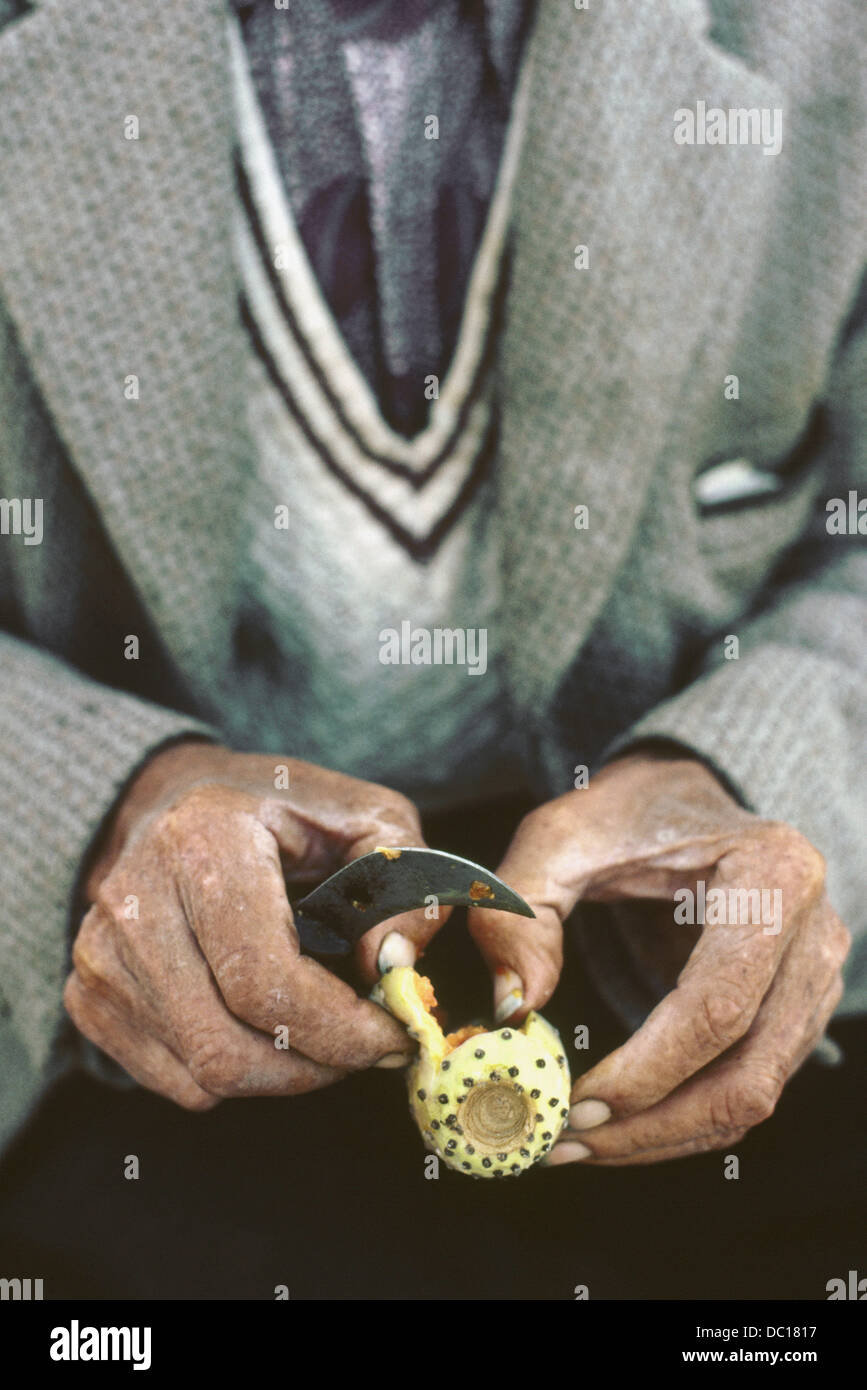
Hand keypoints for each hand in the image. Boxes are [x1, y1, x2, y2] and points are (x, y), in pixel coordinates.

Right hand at [65, 742, 452, 1109]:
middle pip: (225, 1046)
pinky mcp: (88, 994)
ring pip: (202, 1075)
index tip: (393, 1036)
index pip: (262, 981)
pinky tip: (265, 1027)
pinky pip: (175, 1082)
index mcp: (203, 843)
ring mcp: (101, 954)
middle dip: (316, 1066)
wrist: (175, 799)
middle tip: (365, 1047)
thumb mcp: (364, 816)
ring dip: (282, 1075)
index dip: (338, 1030)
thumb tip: (394, 964)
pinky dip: (237, 1076)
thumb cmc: (279, 812)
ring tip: (322, 1032)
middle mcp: (135, 901)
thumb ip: (401, 882)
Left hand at [466, 749, 850, 1164]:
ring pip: (753, 1096)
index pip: (719, 1002)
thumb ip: (521, 910)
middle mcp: (813, 933)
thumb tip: (515, 1008)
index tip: (576, 1101)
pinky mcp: (796, 1012)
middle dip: (653, 1124)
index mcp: (772, 875)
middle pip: (749, 1072)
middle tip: (566, 1141)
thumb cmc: (624, 812)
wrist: (683, 798)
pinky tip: (615, 1123)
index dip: (649, 1069)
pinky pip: (746, 1087)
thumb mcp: (559, 836)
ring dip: (663, 1135)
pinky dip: (681, 1118)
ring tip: (576, 1141)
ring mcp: (815, 979)